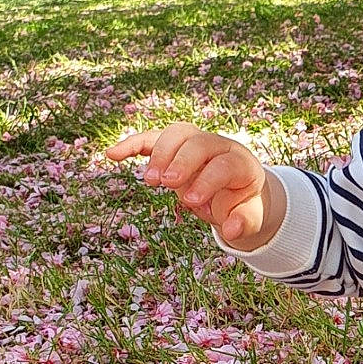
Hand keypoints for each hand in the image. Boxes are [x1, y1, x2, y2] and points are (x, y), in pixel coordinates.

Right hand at [106, 122, 284, 245]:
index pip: (223, 165)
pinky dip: (132, 144)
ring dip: (159, 153)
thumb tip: (232, 229)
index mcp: (240, 163)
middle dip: (181, 161)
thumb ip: (245, 222)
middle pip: (198, 142)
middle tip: (166, 184)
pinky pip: (152, 138)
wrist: (235, 189)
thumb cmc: (240, 204)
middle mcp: (218, 146)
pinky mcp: (174, 146)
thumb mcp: (250, 217)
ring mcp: (195, 142)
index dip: (207, 181)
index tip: (190, 202)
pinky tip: (112, 154)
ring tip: (149, 181)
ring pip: (175, 134)